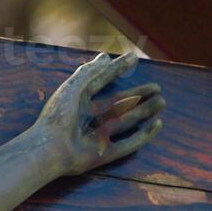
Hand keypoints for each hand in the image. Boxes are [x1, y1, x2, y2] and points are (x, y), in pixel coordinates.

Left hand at [34, 51, 165, 175]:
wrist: (49, 149)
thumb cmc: (58, 117)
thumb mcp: (73, 88)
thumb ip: (90, 72)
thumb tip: (105, 56)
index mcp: (78, 102)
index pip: (102, 82)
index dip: (117, 70)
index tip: (134, 59)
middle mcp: (89, 119)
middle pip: (119, 104)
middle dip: (138, 95)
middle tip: (157, 87)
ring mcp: (98, 137)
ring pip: (127, 122)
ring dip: (145, 111)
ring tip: (162, 101)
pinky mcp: (105, 154)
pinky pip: (129, 144)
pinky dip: (144, 135)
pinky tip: (158, 124)